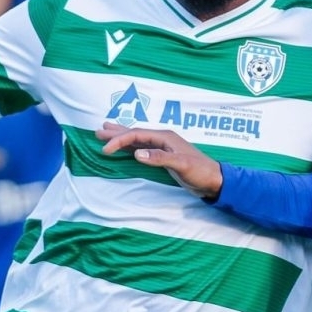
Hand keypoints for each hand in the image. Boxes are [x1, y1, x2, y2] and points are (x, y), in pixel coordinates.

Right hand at [96, 124, 223, 198]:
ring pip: (138, 139)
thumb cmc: (199, 171)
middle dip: (116, 132)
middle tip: (98, 131)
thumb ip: (160, 158)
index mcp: (164, 137)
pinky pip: (142, 147)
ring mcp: (163, 147)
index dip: (119, 140)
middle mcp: (162, 139)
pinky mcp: (163, 157)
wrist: (213, 180)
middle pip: (135, 132)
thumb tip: (137, 153)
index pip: (137, 135)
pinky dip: (131, 146)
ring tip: (107, 132)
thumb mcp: (181, 164)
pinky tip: (127, 148)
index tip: (105, 149)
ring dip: (122, 136)